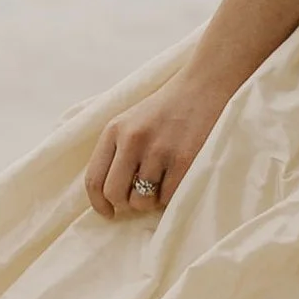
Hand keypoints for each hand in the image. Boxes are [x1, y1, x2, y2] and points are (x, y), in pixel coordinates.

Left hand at [85, 68, 233, 221]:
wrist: (205, 86)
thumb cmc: (167, 108)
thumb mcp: (131, 121)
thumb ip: (116, 152)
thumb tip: (110, 197)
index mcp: (114, 130)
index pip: (94, 179)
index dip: (99, 203)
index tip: (108, 212)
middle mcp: (132, 140)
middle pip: (115, 194)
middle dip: (125, 204)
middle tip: (139, 199)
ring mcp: (158, 150)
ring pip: (142, 200)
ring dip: (151, 200)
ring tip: (162, 183)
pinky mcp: (184, 159)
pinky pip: (168, 197)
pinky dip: (171, 196)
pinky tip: (177, 179)